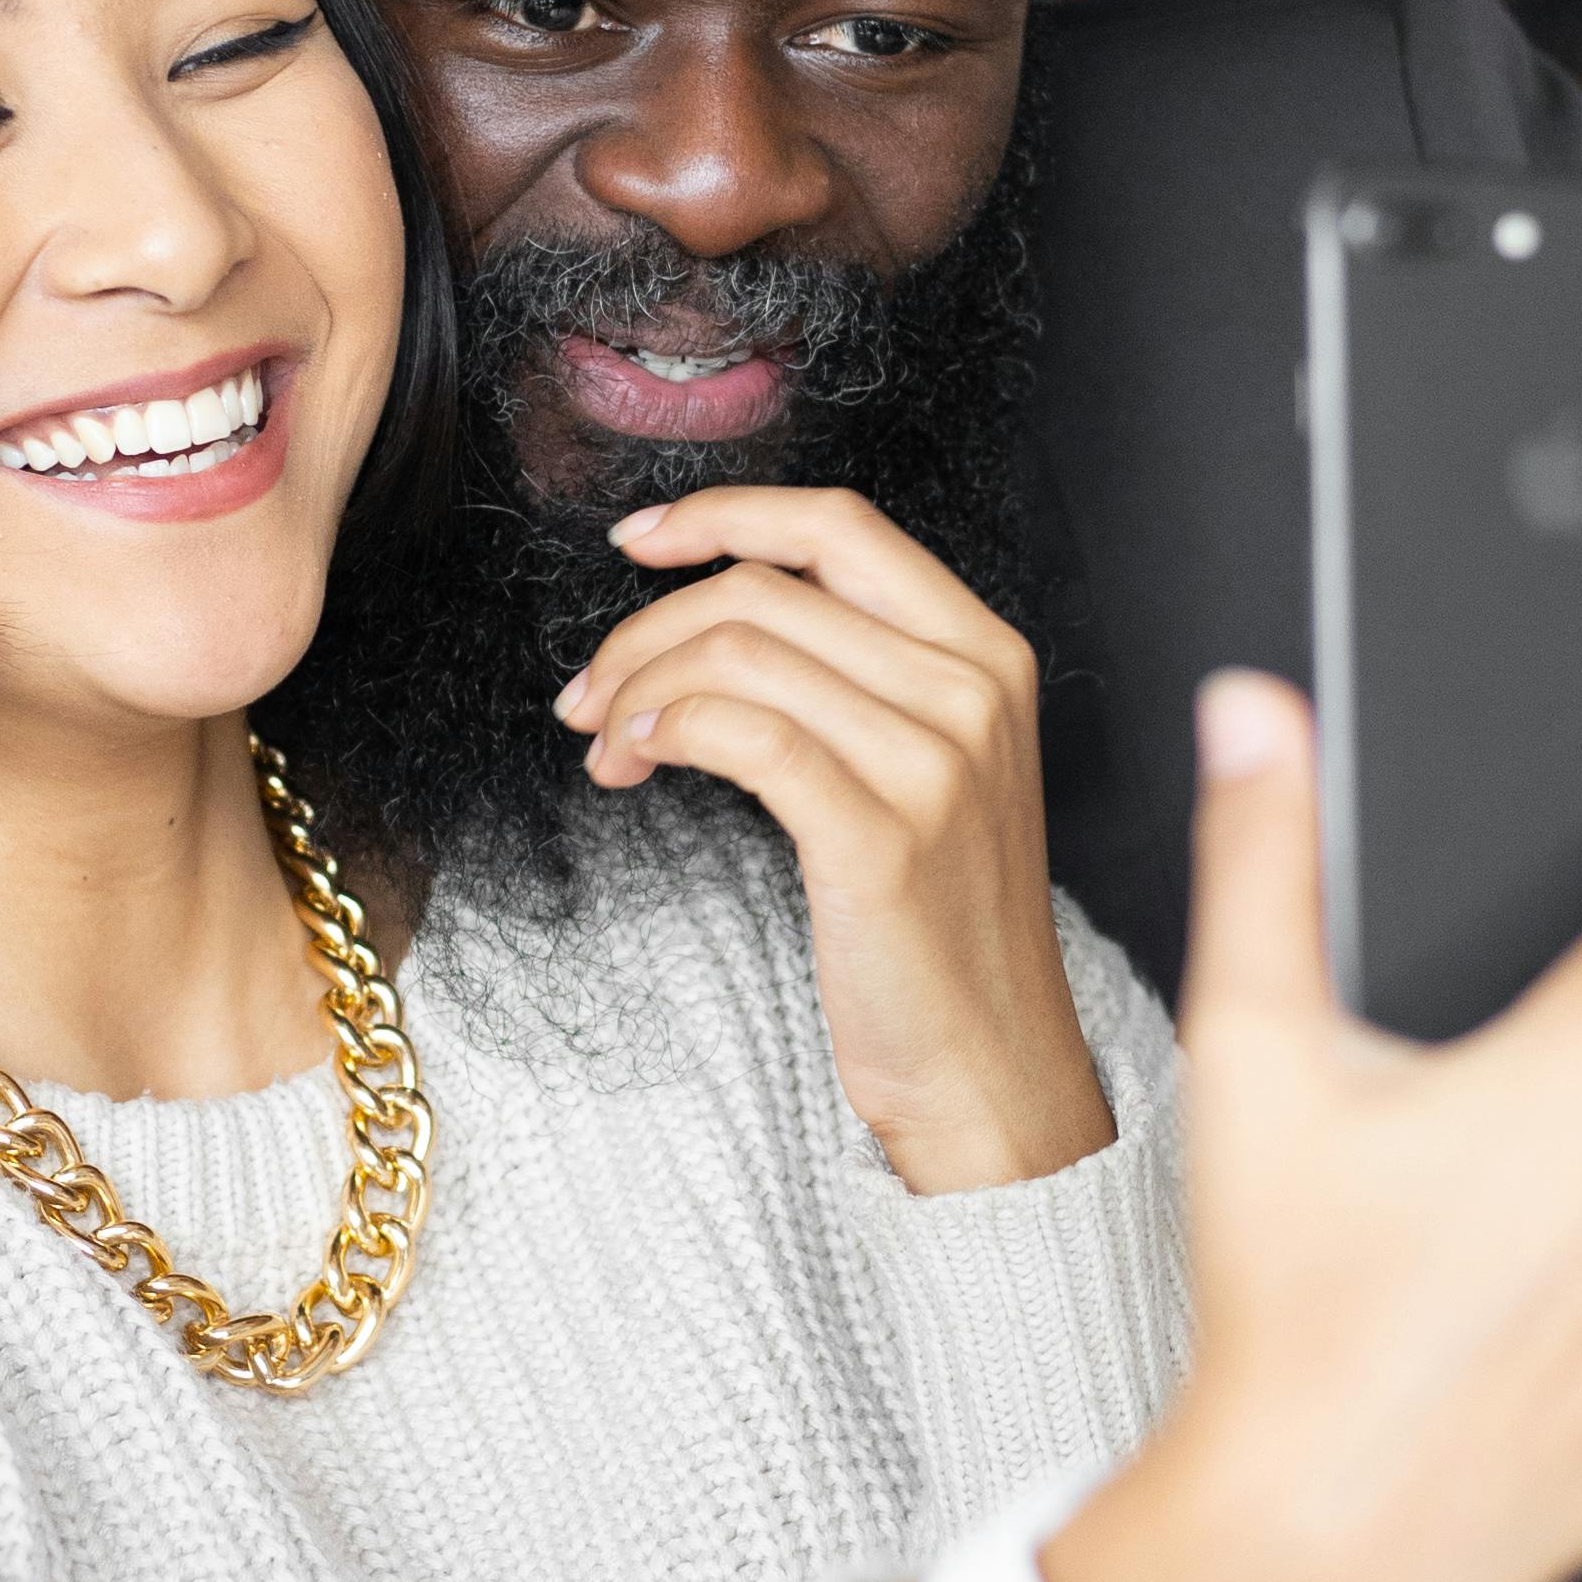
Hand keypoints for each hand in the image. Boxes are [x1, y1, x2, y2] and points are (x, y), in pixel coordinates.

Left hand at [555, 485, 1112, 1192]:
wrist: (991, 1068)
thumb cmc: (938, 930)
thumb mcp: (931, 772)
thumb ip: (860, 680)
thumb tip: (716, 617)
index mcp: (988, 654)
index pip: (841, 526)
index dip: (725, 514)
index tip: (639, 538)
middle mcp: (972, 690)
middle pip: (767, 589)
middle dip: (646, 626)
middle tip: (589, 691)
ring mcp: (934, 762)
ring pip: (740, 653)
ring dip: (639, 688)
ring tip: (609, 745)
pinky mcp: (880, 837)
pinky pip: (740, 733)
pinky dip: (665, 730)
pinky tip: (636, 761)